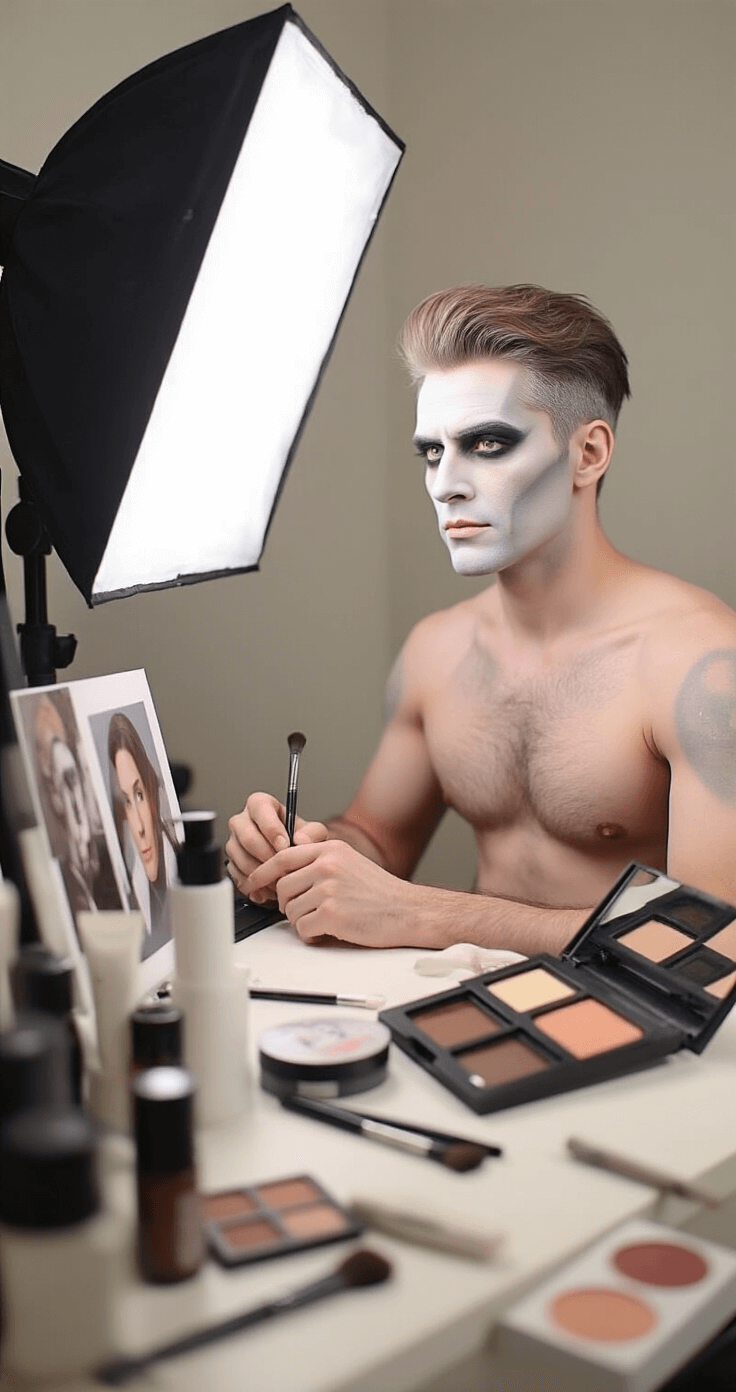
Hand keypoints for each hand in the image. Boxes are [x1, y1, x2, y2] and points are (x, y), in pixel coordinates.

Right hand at [226, 792, 328, 903]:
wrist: (292, 858)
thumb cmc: (298, 839)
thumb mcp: (313, 832)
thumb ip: (313, 832)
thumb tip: (300, 840)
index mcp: (260, 804)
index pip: (259, 809)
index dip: (272, 829)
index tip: (285, 845)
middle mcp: (242, 821)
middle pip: (248, 838)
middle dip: (268, 856)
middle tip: (284, 867)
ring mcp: (234, 843)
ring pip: (242, 859)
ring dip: (263, 874)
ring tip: (281, 880)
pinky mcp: (231, 863)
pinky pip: (238, 876)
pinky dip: (256, 886)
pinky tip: (270, 888)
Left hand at [246, 839, 422, 945]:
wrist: (406, 910)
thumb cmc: (379, 891)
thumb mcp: (349, 862)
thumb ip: (319, 861)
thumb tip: (284, 874)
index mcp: (329, 850)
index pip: (282, 857)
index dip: (263, 872)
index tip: (253, 881)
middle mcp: (327, 866)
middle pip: (282, 887)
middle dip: (287, 904)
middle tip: (304, 911)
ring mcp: (328, 889)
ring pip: (290, 910)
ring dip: (302, 921)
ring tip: (324, 921)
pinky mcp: (331, 914)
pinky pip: (302, 929)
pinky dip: (312, 935)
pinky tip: (329, 931)